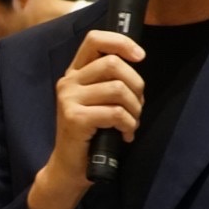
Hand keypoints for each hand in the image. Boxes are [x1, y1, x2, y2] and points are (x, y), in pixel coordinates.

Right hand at [27, 29, 144, 208]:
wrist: (69, 168)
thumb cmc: (91, 135)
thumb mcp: (98, 101)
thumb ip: (110, 80)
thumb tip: (137, 62)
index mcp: (75, 73)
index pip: (95, 39)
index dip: (121, 42)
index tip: (140, 56)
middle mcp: (68, 82)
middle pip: (113, 64)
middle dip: (136, 85)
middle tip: (138, 106)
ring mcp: (69, 99)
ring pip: (118, 89)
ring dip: (135, 109)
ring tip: (131, 123)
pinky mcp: (75, 118)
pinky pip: (116, 113)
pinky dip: (129, 125)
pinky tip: (125, 135)